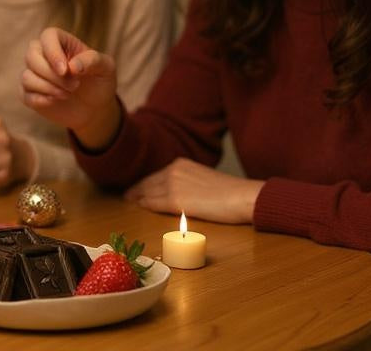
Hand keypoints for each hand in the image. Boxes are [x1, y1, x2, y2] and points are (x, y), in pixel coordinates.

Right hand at [21, 27, 120, 148]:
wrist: (95, 108)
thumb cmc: (100, 82)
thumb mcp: (105, 68)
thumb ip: (92, 61)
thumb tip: (72, 66)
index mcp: (61, 42)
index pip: (48, 36)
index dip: (53, 52)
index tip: (65, 70)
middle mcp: (43, 54)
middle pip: (31, 56)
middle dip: (52, 74)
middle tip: (75, 86)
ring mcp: (35, 74)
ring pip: (26, 76)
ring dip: (48, 88)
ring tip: (68, 94)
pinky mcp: (30, 93)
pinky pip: (26, 95)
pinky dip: (41, 99)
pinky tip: (56, 101)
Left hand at [124, 157, 263, 223]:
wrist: (242, 197)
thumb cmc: (230, 192)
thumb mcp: (203, 180)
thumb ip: (187, 182)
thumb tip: (178, 193)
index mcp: (180, 164)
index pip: (155, 175)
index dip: (144, 183)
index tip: (135, 189)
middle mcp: (173, 170)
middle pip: (147, 182)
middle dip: (136, 190)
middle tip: (128, 196)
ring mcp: (172, 184)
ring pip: (147, 192)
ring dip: (138, 198)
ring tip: (131, 202)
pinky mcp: (174, 200)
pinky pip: (153, 203)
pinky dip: (146, 205)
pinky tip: (140, 207)